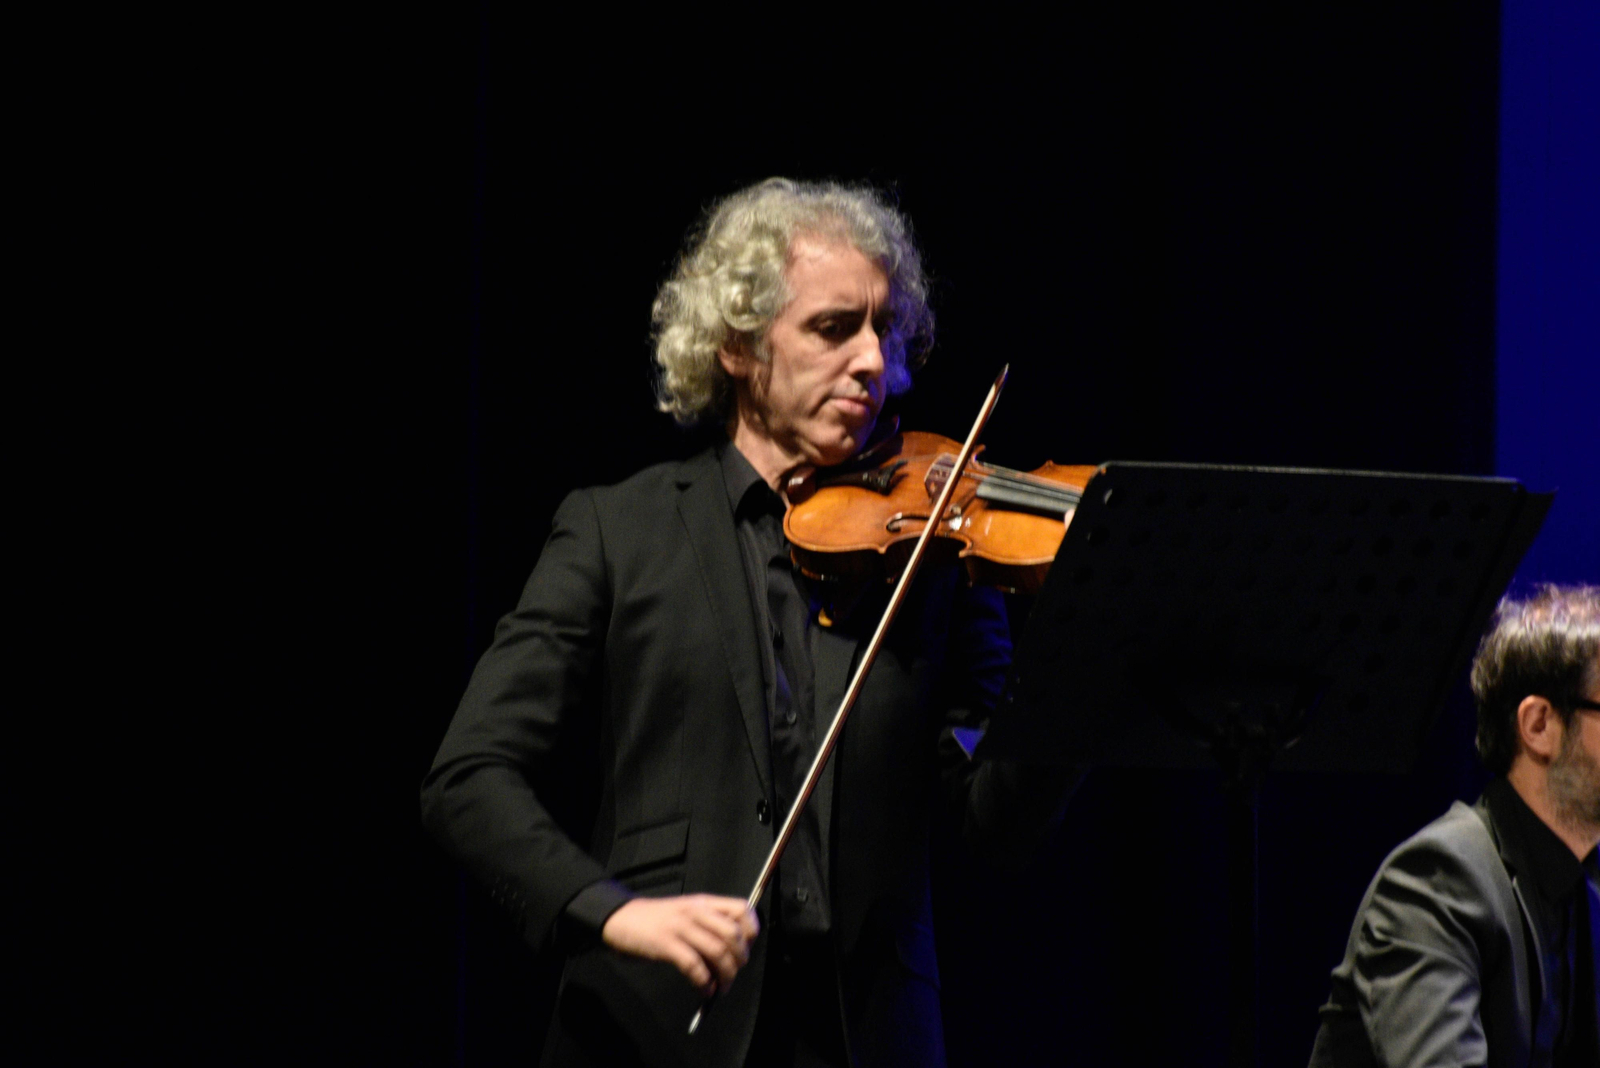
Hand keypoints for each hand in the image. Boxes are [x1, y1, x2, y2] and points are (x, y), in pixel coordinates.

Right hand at [601, 894, 758, 994]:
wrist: (620, 917)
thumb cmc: (655, 919)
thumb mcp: (686, 912)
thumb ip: (707, 924)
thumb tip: (732, 952)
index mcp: (703, 903)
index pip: (741, 908)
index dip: (751, 929)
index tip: (747, 947)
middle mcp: (696, 912)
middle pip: (733, 934)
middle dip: (740, 958)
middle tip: (735, 972)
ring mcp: (681, 927)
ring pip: (717, 951)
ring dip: (725, 975)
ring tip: (722, 987)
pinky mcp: (666, 944)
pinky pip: (694, 966)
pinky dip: (704, 983)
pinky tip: (705, 991)